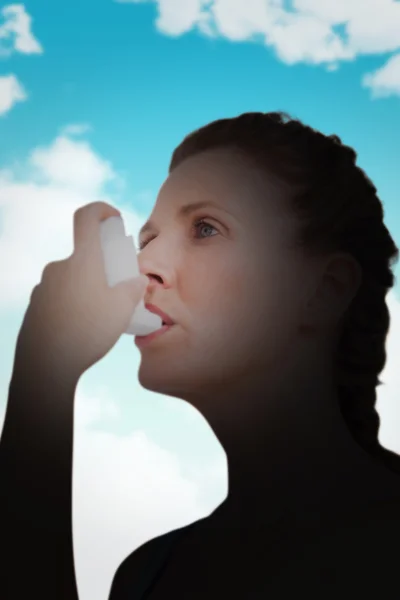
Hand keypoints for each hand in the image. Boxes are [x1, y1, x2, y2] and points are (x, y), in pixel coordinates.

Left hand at [14, 201, 147, 377]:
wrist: (46, 365)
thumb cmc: (87, 332)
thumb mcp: (122, 309)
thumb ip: (133, 289)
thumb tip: (138, 280)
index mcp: (82, 260)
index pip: (86, 216)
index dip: (102, 209)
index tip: (114, 219)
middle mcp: (59, 267)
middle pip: (84, 255)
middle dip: (102, 267)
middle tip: (116, 290)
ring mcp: (44, 286)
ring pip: (72, 278)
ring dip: (88, 288)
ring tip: (101, 316)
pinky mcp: (36, 305)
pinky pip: (59, 296)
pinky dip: (73, 304)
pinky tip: (81, 329)